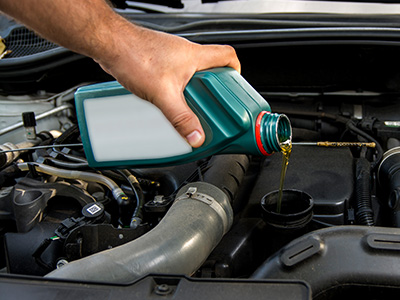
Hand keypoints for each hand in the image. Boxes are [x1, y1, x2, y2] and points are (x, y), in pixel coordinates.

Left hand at [95, 20, 240, 146]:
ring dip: (191, 93)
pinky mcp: (159, 63)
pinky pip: (175, 79)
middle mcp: (185, 54)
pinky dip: (175, 91)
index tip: (234, 89)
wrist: (110, 45)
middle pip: (211, 71)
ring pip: (191, 76)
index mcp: (195, 56)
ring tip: (186, 108)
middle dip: (212, 91)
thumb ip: (180, 117)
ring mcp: (171, 58)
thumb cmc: (134, 55)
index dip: (235, 71)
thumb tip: (195, 135)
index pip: (227, 55)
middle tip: (209, 107)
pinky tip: (165, 103)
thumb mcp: (162, 94)